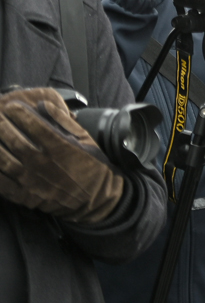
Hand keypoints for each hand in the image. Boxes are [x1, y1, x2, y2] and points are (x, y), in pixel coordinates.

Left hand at [0, 88, 123, 223]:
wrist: (95, 198)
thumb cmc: (91, 164)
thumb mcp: (85, 138)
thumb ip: (64, 121)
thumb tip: (43, 104)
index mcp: (59, 147)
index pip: (33, 125)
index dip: (19, 113)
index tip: (11, 106)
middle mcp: (42, 162)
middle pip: (14, 140)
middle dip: (1, 125)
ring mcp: (31, 181)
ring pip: (4, 160)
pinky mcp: (25, 196)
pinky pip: (2, 182)